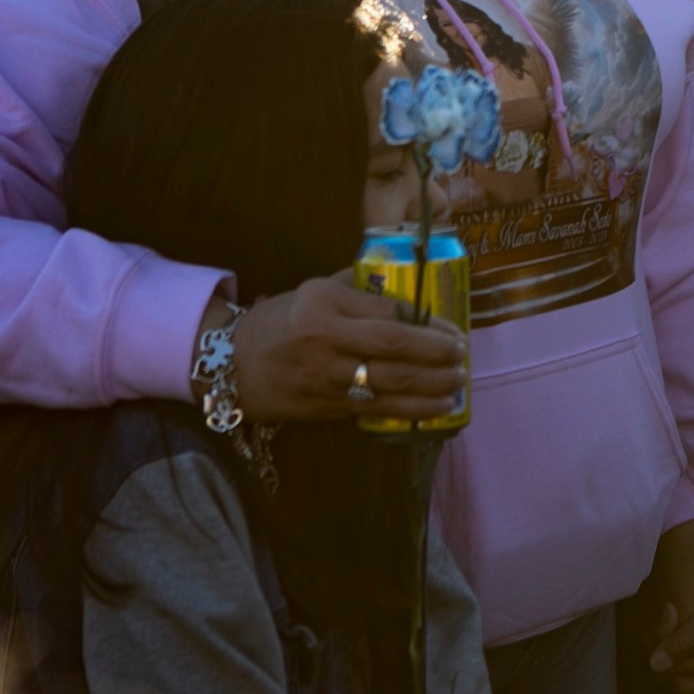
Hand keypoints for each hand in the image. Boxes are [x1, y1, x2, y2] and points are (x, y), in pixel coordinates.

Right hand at [214, 276, 464, 423]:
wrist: (231, 365)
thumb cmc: (282, 321)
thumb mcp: (315, 291)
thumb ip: (360, 286)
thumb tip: (410, 282)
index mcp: (324, 304)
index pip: (389, 312)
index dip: (430, 324)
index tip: (455, 331)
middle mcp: (324, 340)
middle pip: (393, 347)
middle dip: (437, 355)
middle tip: (463, 357)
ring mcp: (325, 377)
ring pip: (388, 384)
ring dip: (433, 387)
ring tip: (459, 383)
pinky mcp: (325, 406)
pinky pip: (376, 409)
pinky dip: (412, 411)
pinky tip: (438, 408)